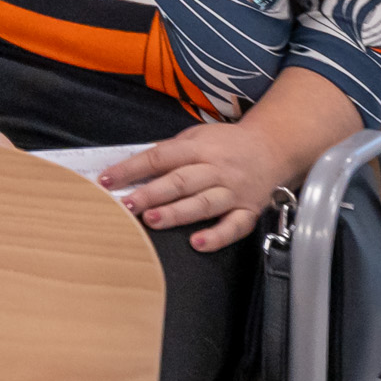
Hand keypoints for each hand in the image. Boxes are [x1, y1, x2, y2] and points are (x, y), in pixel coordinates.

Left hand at [103, 117, 302, 250]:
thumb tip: (132, 167)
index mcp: (199, 148)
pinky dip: (216, 236)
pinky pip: (234, 226)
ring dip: (176, 213)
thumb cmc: (226, 144)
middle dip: (151, 194)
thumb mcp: (196, 137)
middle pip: (180, 181)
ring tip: (152, 220)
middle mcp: (216, 169)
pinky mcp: (248, 210)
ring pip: (203, 203)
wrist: (273, 147)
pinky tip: (197, 243)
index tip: (107, 180)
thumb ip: (169, 152)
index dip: (132, 168)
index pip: (160, 156)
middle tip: (127, 205)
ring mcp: (233, 191)